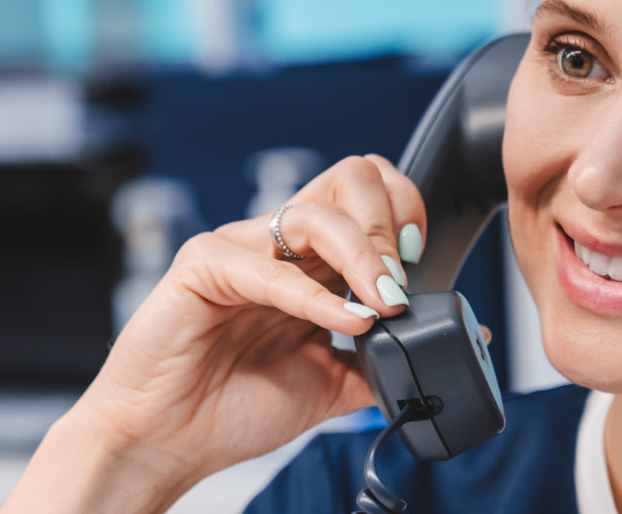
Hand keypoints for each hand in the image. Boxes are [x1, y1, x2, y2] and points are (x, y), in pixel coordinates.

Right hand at [4, 155, 426, 512]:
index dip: (404, 212)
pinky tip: (347, 321)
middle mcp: (278, 245)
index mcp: (309, 261)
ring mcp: (239, 248)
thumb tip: (454, 343)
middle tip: (400, 284)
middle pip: (349, 179)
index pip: (368, 193)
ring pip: (315, 212)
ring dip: (363, 255)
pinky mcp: (202, 265)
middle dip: (388, 226)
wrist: (167, 442)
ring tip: (383, 304)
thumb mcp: (331, 384)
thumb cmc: (231, 407)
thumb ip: (384, 358)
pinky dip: (317, 297)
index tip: (420, 262)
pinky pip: (269, 268)